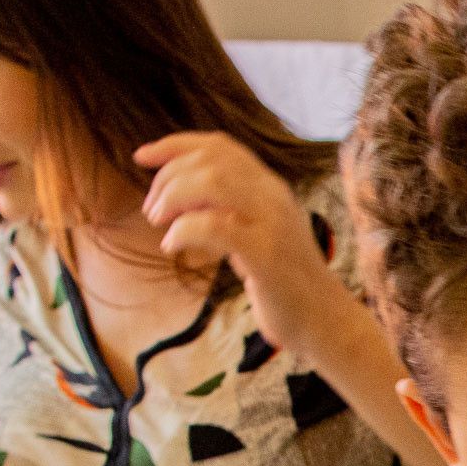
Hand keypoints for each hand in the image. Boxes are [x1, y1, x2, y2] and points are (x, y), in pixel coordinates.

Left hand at [133, 132, 347, 350]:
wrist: (323, 320)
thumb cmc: (284, 283)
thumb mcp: (256, 234)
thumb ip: (229, 210)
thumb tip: (179, 194)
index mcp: (270, 187)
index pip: (220, 146)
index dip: (176, 145)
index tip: (143, 156)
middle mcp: (273, 196)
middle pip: (211, 160)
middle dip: (168, 178)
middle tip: (151, 209)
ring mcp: (272, 223)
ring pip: (212, 183)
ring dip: (173, 197)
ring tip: (159, 222)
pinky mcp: (266, 254)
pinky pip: (214, 226)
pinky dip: (183, 231)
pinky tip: (172, 245)